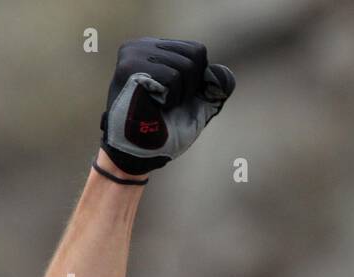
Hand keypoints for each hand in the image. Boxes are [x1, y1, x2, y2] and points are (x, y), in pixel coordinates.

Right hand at [100, 37, 234, 174]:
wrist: (141, 154)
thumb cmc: (166, 131)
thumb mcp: (197, 106)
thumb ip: (213, 87)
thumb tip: (223, 72)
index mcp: (154, 49)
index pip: (197, 50)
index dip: (198, 80)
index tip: (179, 97)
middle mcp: (141, 46)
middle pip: (195, 55)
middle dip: (191, 87)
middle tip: (168, 103)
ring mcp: (133, 54)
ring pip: (186, 66)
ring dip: (180, 95)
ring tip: (159, 104)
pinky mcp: (130, 67)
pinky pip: (173, 77)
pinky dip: (171, 98)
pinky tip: (153, 105)